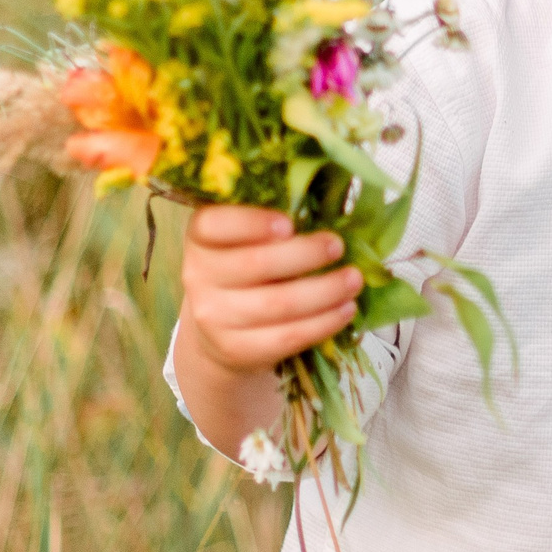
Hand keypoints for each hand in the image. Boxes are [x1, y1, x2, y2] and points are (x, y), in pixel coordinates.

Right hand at [180, 205, 362, 375]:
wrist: (220, 329)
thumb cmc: (248, 269)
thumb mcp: (248, 239)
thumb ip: (277, 220)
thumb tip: (334, 202)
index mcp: (201, 237)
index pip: (213, 225)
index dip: (251, 223)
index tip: (289, 224)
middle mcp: (198, 275)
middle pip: (255, 265)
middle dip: (305, 254)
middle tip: (338, 246)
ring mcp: (213, 316)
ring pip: (277, 304)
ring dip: (325, 291)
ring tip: (354, 280)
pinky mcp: (235, 349)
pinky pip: (285, 337)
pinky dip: (322, 323)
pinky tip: (345, 310)